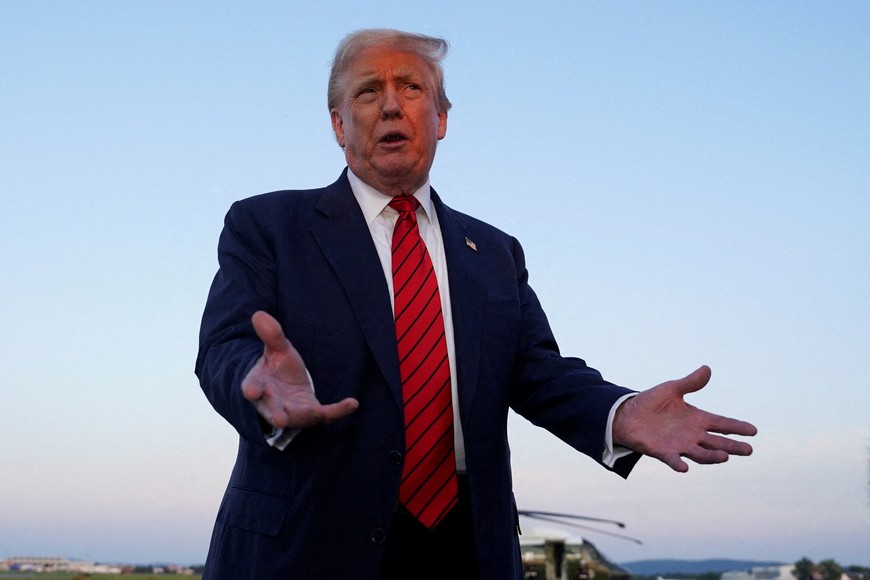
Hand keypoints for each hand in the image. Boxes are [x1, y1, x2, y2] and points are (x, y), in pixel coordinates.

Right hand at [241, 311, 358, 428]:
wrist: (288, 388)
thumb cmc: (277, 368)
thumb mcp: (277, 350)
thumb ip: (271, 335)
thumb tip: (259, 314)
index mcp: (259, 385)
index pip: (253, 386)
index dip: (252, 389)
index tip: (252, 391)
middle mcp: (272, 403)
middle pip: (272, 409)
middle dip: (276, 413)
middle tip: (280, 418)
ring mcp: (292, 411)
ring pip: (297, 417)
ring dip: (304, 416)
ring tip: (315, 413)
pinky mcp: (311, 413)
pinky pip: (326, 415)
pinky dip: (339, 410)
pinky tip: (353, 403)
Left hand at [612, 365, 756, 471]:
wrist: (627, 414)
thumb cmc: (652, 402)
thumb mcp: (672, 389)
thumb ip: (690, 383)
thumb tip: (707, 368)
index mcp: (697, 419)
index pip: (722, 423)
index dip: (737, 427)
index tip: (753, 430)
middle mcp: (692, 435)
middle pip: (717, 442)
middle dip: (733, 446)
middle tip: (749, 450)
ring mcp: (679, 445)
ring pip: (700, 453)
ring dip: (711, 456)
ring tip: (725, 456)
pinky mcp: (663, 452)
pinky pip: (673, 460)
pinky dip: (678, 463)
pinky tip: (684, 467)